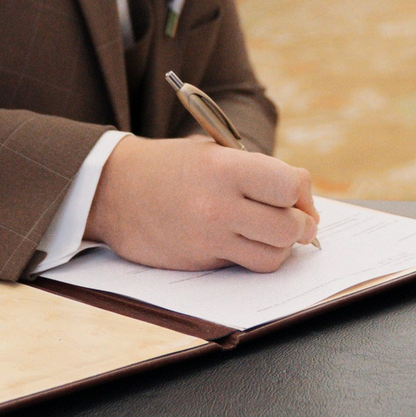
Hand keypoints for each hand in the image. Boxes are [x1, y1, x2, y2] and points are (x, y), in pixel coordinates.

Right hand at [85, 135, 318, 271]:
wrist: (112, 191)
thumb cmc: (170, 166)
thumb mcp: (212, 150)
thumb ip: (256, 170)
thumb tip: (300, 199)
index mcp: (225, 168)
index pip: (290, 186)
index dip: (302, 192)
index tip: (297, 194)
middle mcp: (219, 206)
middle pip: (289, 227)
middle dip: (301, 225)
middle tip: (298, 221)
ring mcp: (209, 239)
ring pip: (273, 257)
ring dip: (282, 246)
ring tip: (273, 232)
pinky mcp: (201, 262)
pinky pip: (245, 266)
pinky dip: (254, 256)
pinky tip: (246, 240)